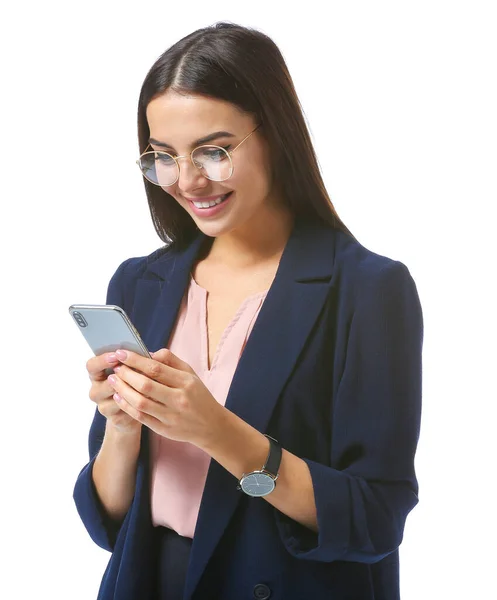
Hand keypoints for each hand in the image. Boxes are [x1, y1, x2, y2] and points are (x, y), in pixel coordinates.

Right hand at [86, 353, 141, 434]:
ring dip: (131, 390)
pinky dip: (138, 403)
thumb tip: (153, 355)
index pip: (92, 365)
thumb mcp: (135, 368)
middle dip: (119, 378)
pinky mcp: (115, 419)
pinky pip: (125, 410)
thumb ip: (140, 360)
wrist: (137, 408)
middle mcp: (97, 390)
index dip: (102, 360)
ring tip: (146, 383)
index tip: (117, 355)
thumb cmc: (135, 381)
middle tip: (132, 371)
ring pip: (115, 398)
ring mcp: (104, 406)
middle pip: (101, 385)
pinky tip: (149, 397)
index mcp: (97, 374)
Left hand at [106, 348, 224, 446]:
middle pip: (145, 385)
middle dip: (126, 374)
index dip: (135, 360)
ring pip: (140, 402)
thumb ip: (171, 360)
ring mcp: (171, 416)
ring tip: (113, 380)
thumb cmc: (198, 395)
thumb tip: (148, 353)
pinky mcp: (164, 429)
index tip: (121, 353)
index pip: (156, 368)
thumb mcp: (190, 373)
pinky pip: (141, 417)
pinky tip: (119, 397)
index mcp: (186, 382)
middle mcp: (179, 399)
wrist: (211, 425)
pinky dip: (127, 407)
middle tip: (115, 367)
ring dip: (123, 390)